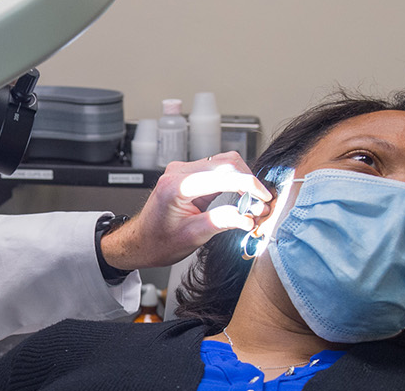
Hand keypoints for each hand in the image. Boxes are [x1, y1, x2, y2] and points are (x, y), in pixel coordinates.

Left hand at [101, 152, 271, 269]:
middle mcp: (179, 171)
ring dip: (243, 179)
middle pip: (227, 162)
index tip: (264, 198)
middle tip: (261, 203)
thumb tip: (248, 217)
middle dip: (249, 180)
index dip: (249, 185)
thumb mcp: (193, 236)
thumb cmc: (158, 241)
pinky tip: (241, 197)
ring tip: (252, 202)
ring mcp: (183, 170)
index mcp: (177, 185)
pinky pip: (217, 169)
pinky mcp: (188, 174)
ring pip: (224, 163)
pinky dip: (233, 180)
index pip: (223, 175)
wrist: (140, 241)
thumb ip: (221, 222)